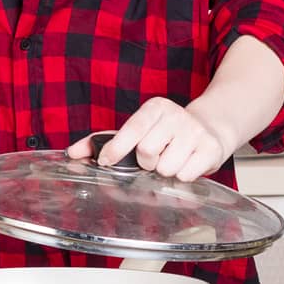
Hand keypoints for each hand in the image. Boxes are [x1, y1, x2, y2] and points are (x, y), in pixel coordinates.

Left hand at [67, 98, 232, 182]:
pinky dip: (183, 176)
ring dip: (165, 171)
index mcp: (155, 108)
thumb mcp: (138, 129)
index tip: (106, 161)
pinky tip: (187, 164)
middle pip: (147, 151)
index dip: (116, 148)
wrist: (211, 128)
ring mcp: (195, 131)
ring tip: (172, 159)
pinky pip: (186, 175)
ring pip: (166, 167)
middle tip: (154, 158)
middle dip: (146, 162)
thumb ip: (104, 141)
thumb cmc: (166, 132)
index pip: (132, 129)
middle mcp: (176, 115)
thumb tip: (73, 153)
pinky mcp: (210, 148)